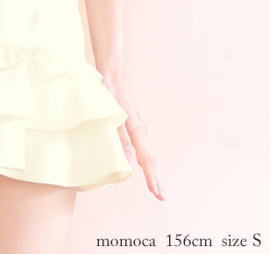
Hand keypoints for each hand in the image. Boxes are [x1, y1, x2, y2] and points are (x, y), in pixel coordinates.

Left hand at [103, 72, 164, 200]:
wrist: (113, 76)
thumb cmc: (110, 95)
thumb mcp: (113, 116)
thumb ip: (121, 138)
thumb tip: (130, 161)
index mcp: (137, 128)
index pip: (146, 158)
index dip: (150, 176)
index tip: (156, 191)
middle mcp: (142, 129)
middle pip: (150, 158)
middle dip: (155, 177)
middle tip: (161, 196)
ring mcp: (140, 127)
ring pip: (148, 152)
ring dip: (152, 170)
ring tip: (157, 186)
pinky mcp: (137, 125)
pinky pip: (144, 145)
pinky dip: (147, 159)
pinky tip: (146, 165)